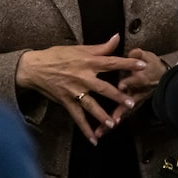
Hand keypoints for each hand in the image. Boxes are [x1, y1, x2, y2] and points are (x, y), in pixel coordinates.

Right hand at [15, 34, 143, 145]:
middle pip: (103, 88)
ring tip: (113, 124)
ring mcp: (74, 91)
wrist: (34, 68)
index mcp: (88, 62)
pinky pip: (77, 117)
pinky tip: (94, 140)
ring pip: (91, 105)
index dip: (128, 63)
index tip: (143, 65)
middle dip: (118, 95)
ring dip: (102, 115)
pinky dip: (85, 129)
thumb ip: (100, 47)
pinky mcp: (66, 102)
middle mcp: (83, 77)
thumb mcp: (79, 49)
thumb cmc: (57, 56)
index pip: (112, 62)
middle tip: (131, 102)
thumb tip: (117, 37)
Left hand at [93, 47, 169, 138]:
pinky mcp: (128, 107)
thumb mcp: (148, 57)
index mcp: (143, 78)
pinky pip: (117, 117)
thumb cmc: (151, 66)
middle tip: (112, 119)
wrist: (162, 78)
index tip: (122, 85)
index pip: (138, 81)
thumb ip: (139, 55)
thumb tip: (136, 51)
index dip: (130, 83)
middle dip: (120, 111)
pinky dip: (108, 125)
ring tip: (100, 132)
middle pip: (129, 104)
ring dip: (111, 123)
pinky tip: (97, 133)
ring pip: (121, 114)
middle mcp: (137, 93)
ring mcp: (132, 102)